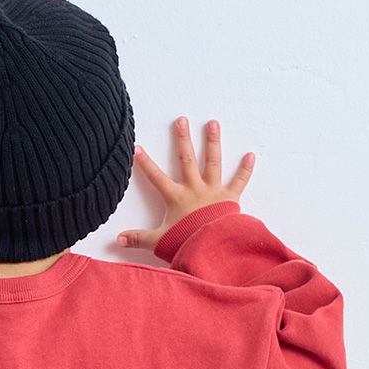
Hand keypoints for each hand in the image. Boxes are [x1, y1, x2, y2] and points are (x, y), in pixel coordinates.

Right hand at [116, 117, 254, 251]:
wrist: (211, 247)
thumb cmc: (185, 243)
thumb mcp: (159, 241)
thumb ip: (138, 239)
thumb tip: (118, 240)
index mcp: (176, 198)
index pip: (156, 177)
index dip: (145, 163)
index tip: (137, 148)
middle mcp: (195, 189)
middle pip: (187, 160)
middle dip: (182, 140)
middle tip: (182, 120)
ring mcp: (213, 191)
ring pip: (213, 162)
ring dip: (212, 142)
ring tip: (213, 124)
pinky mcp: (230, 198)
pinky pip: (239, 181)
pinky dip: (245, 169)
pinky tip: (251, 155)